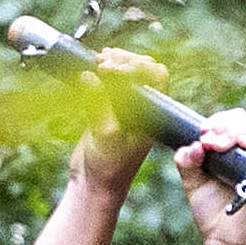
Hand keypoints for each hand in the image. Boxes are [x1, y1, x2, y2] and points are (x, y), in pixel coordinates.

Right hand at [66, 47, 170, 197]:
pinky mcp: (107, 107)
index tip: (112, 70)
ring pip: (125, 72)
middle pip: (141, 68)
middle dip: (123, 60)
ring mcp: (126, 106)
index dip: (136, 66)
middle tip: (101, 62)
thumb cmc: (108, 167)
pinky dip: (99, 72)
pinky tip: (89, 68)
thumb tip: (89, 76)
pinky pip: (107, 82)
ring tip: (95, 62)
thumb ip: (99, 105)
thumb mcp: (105, 136)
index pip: (157, 76)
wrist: (94, 184)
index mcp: (152, 113)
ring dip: (111, 62)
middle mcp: (143, 107)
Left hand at [175, 108, 245, 244]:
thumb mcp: (191, 181)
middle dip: (228, 125)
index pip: (233, 119)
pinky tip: (243, 146)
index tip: (204, 131)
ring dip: (240, 132)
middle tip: (210, 141)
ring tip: (221, 146)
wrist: (224, 237)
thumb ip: (186, 161)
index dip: (219, 119)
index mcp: (231, 149)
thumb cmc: (211, 211)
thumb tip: (193, 145)